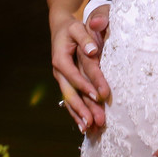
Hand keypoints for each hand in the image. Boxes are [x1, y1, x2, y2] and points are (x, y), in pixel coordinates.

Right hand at [50, 10, 110, 131]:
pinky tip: (85, 127)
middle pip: (70, 93)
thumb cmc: (72, 27)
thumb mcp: (77, 28)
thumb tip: (93, 51)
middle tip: (94, 121)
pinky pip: (71, 101)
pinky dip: (77, 114)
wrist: (61, 29)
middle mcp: (59, 72)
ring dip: (80, 115)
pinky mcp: (67, 84)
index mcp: (60, 59)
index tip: (98, 95)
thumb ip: (85, 38)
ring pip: (70, 100)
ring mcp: (62, 80)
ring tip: (90, 129)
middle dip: (82, 108)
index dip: (85, 85)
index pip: (74, 75)